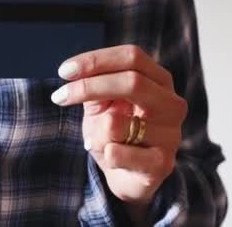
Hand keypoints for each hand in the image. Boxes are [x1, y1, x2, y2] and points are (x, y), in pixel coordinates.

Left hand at [51, 45, 186, 222]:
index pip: (132, 57)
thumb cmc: (116, 131)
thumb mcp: (102, 102)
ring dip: (95, 132)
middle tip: (59, 96)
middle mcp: (172, 104)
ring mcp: (171, 134)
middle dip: (89, 87)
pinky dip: (103, 153)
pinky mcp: (162, 163)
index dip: (96, 60)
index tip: (64, 71)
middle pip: (132, 82)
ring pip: (116, 123)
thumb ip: (94, 83)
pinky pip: (117, 153)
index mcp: (159, 80)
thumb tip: (74, 72)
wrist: (129, 175)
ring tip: (100, 140)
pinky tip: (110, 156)